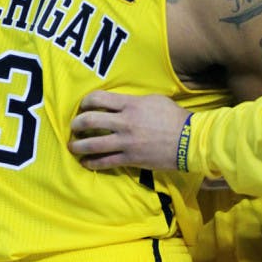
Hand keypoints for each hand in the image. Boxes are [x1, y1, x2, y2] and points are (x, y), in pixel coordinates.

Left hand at [68, 91, 188, 170]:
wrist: (188, 141)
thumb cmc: (173, 117)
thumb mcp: (153, 100)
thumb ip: (133, 101)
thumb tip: (119, 103)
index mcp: (130, 104)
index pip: (98, 99)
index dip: (85, 102)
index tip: (83, 106)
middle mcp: (124, 122)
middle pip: (90, 121)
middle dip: (77, 124)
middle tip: (74, 127)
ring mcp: (126, 142)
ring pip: (93, 144)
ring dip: (78, 146)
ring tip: (72, 146)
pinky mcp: (130, 159)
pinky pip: (105, 162)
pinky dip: (92, 163)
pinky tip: (86, 163)